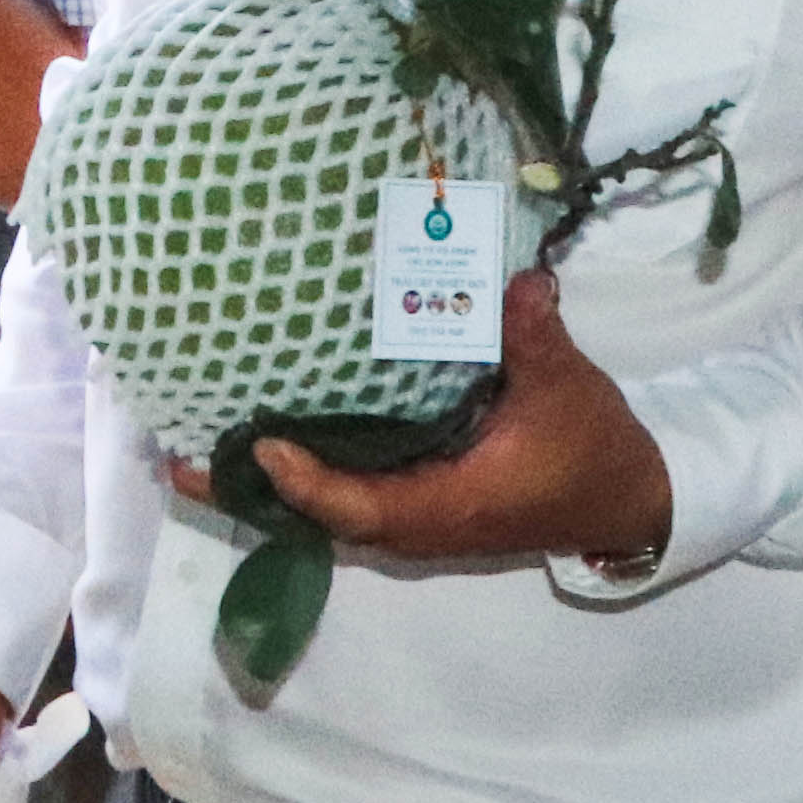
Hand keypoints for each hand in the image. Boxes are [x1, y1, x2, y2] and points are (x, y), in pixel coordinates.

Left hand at [234, 273, 675, 572]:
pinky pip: (346, 493)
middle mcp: (419, 524)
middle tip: (175, 457)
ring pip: (325, 509)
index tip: (260, 448)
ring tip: (194, 445)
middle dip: (248, 493)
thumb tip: (516, 279)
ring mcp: (416, 517)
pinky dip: (299, 472)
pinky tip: (263, 435)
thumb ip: (533, 335)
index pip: (360, 507)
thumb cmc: (593, 450)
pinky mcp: (419, 500)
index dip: (307, 483)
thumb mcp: (565, 389)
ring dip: (264, 485)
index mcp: (447, 506)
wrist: (628, 499)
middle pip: (318, 517)